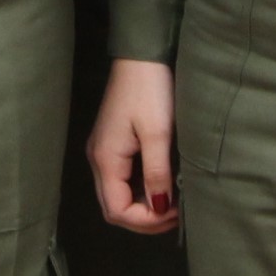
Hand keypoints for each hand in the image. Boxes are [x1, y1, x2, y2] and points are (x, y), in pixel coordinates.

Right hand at [89, 57, 180, 233]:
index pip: (116, 210)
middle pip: (114, 207)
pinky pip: (122, 179)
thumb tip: (160, 208)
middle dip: (145, 218)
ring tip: (174, 200)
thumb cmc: (149, 89)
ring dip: (144, 205)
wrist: (141, 54)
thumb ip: (156, 173)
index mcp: (105, 158)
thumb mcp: (158, 133)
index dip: (145, 220)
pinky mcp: (113, 142)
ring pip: (118, 194)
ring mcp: (104, 150)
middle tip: (177, 213)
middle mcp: (98, 158)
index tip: (175, 212)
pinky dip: (141, 189)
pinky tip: (162, 182)